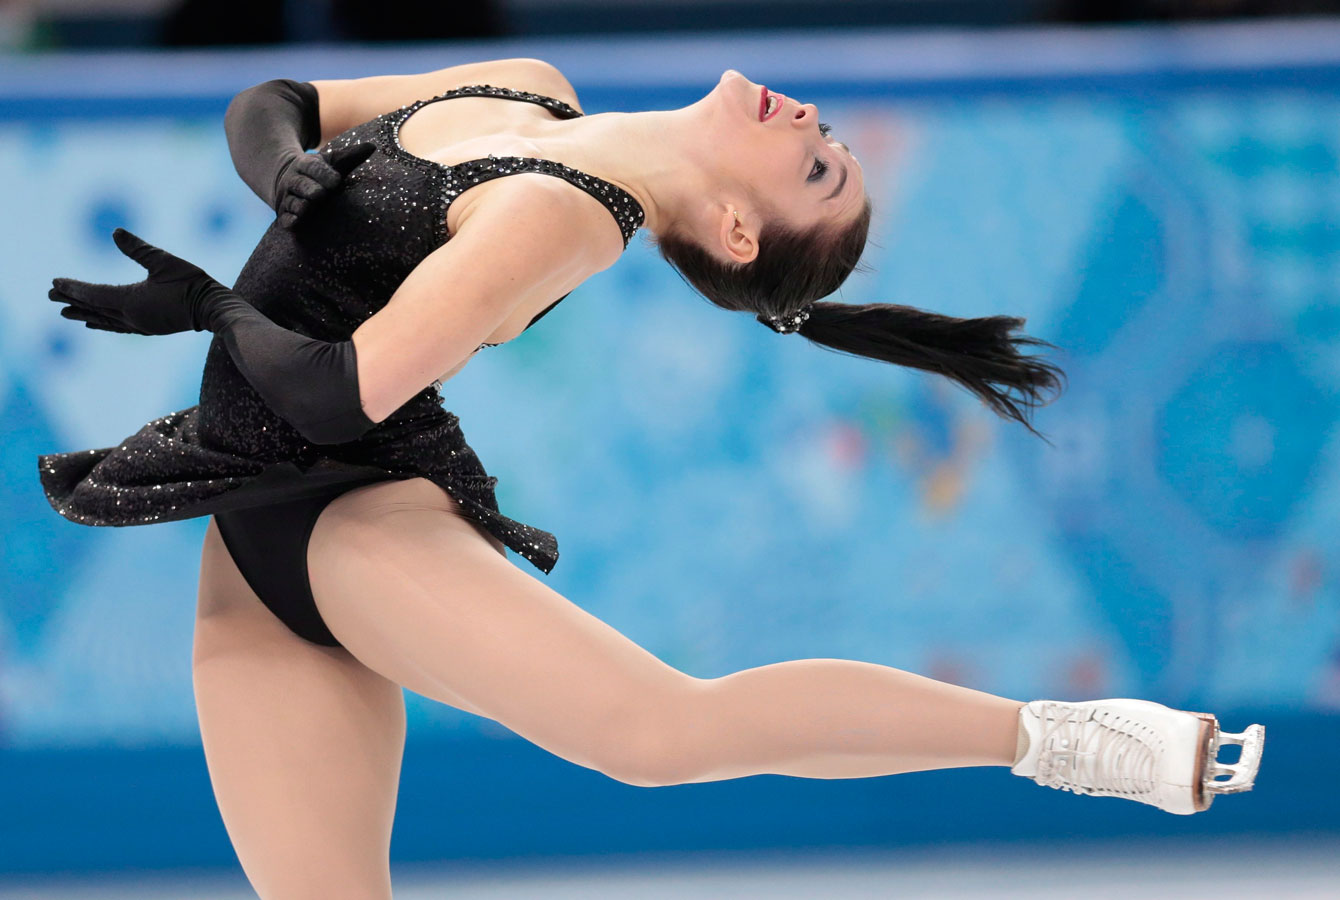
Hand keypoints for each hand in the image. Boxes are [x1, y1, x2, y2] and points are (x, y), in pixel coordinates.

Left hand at [48, 228, 230, 334]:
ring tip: (66, 313)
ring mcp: (139, 324)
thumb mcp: (164, 261)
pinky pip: (118, 326)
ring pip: (104, 319)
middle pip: (94, 307)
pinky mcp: (148, 328)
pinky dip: (103, 323)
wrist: (214, 308)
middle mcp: (130, 316)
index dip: (73, 288)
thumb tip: (114, 231)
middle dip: (72, 300)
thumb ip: (137, 248)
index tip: (54, 283)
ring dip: (84, 314)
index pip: (94, 294)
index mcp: (130, 300)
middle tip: (50, 296)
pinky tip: (96, 324)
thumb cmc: (191, 282)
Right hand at [273, 142, 374, 228]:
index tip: (337, 180)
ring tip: (307, 208)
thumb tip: (372, 146)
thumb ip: (350, 155)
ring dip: (299, 206)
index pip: (313, 167)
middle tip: (321, 194)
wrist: (289, 178)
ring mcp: (288, 197)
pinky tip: (295, 223)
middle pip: (301, 185)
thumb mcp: (333, 161)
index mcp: (306, 165)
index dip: (323, 174)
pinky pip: (284, 217)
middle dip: (310, 189)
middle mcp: (294, 181)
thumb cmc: (320, 172)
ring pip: (292, 201)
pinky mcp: (285, 213)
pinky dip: (288, 220)